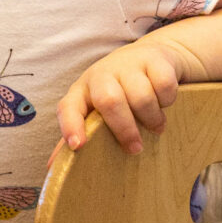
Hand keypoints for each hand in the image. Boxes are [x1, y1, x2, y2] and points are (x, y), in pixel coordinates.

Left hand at [61, 37, 198, 154]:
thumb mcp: (96, 108)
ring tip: (155, 127)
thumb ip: (79, 133)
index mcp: (82, 90)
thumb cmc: (118, 91)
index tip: (77, 147)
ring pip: (141, 96)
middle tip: (135, 149)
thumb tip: (54, 166)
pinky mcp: (155, 58)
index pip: (69, 107)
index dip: (71, 127)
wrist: (151, 56)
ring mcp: (129, 64)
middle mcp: (102, 74)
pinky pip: (164, 86)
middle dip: (124, 129)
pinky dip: (167, 101)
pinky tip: (164, 104)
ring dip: (151, 118)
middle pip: (109, 101)